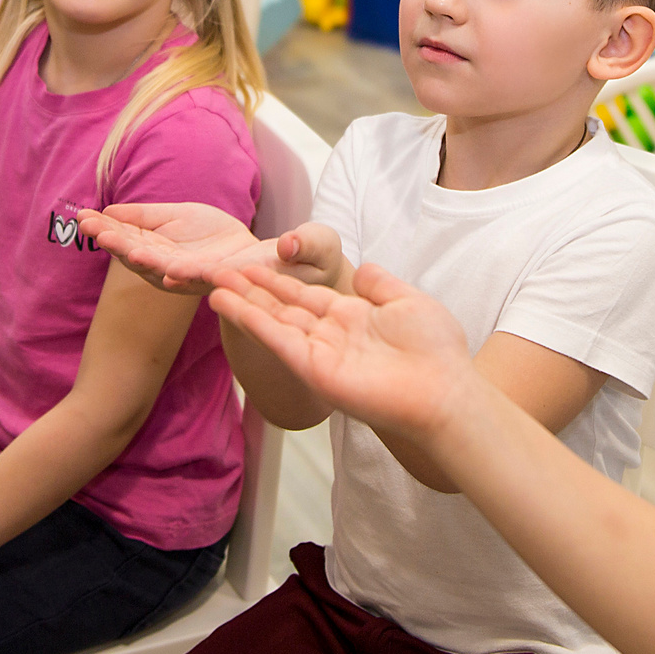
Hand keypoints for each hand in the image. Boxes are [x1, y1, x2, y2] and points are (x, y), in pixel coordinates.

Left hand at [81, 203, 344, 296]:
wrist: (282, 261)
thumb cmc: (306, 259)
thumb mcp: (314, 248)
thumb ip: (306, 247)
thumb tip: (293, 248)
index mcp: (233, 277)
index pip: (209, 278)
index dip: (185, 274)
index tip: (165, 270)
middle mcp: (201, 275)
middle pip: (162, 266)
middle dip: (132, 251)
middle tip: (102, 235)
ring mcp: (181, 262)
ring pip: (142, 252)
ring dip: (114, 238)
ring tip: (86, 221)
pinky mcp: (174, 246)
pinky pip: (141, 238)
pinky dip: (118, 227)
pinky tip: (94, 216)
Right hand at [210, 263, 475, 439]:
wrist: (442, 389)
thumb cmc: (435, 350)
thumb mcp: (408, 302)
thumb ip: (380, 285)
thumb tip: (364, 268)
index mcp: (351, 318)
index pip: (305, 295)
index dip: (278, 280)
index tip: (252, 264)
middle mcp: (329, 335)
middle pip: (281, 307)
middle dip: (250, 289)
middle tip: (219, 270)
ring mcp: (318, 353)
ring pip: (272, 322)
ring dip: (242, 304)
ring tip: (212, 285)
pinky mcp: (312, 368)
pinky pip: (277, 339)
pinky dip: (252, 321)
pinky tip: (229, 304)